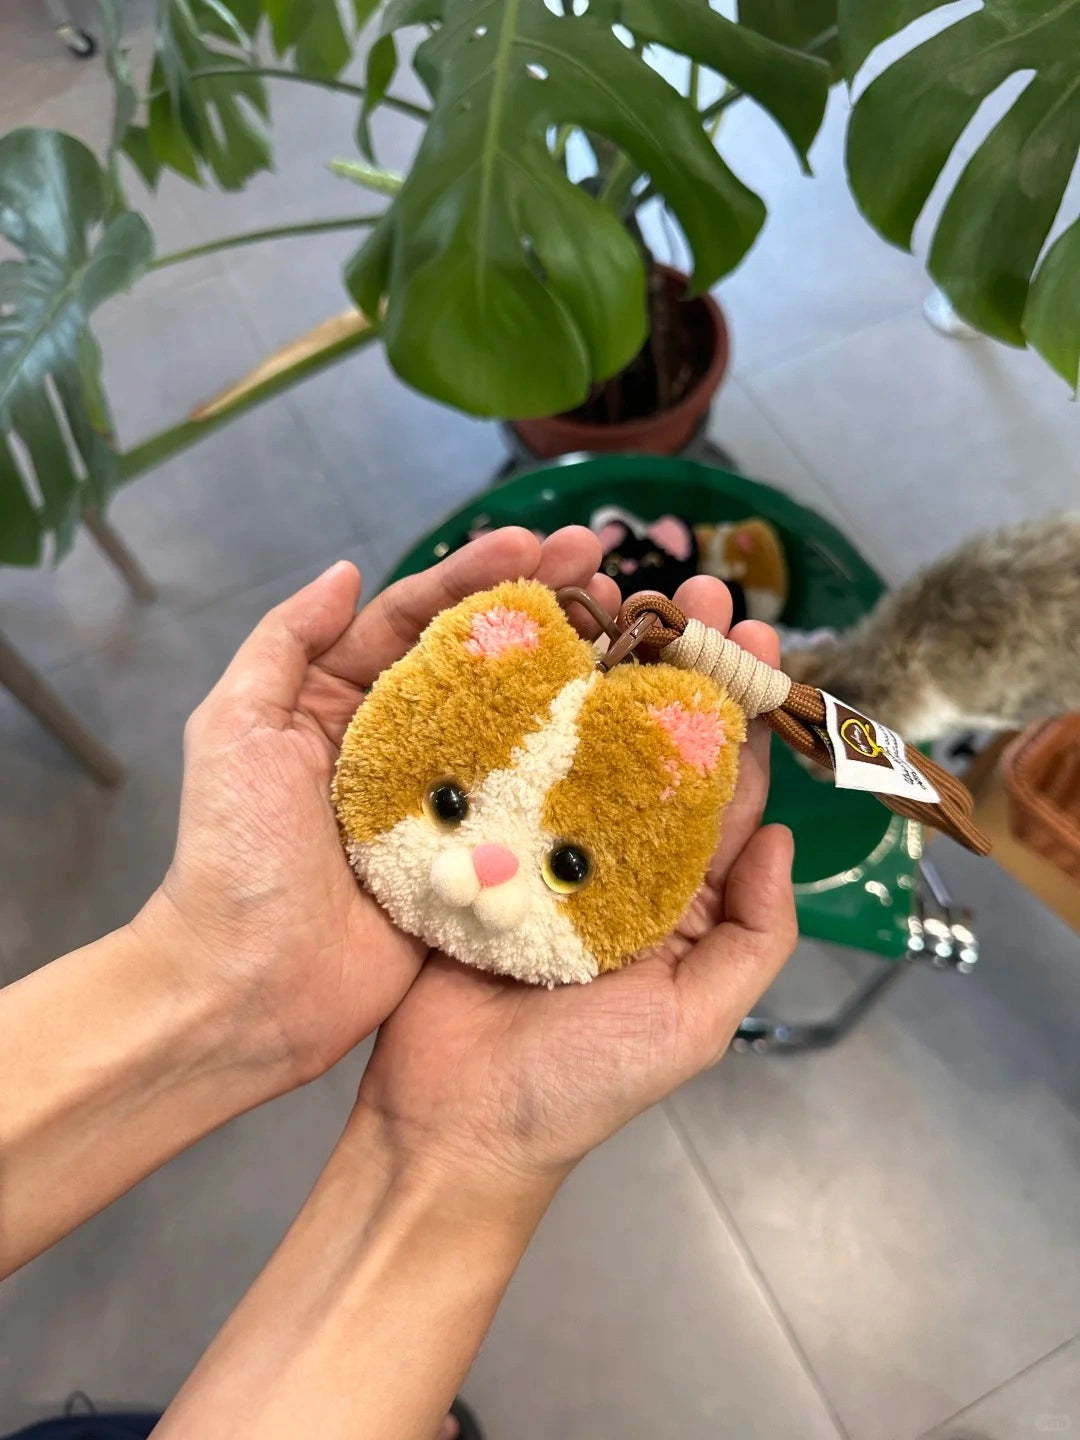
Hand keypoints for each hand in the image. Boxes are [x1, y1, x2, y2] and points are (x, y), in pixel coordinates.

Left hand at [138, 526, 617, 1088]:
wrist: (247, 986)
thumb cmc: (233, 854)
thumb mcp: (234, 730)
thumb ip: (282, 644)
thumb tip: (344, 571)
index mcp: (341, 706)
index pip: (415, 619)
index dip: (475, 577)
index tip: (538, 542)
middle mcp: (397, 747)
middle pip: (479, 662)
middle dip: (540, 609)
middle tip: (604, 569)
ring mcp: (441, 804)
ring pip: (513, 726)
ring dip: (569, 676)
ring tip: (629, 634)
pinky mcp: (470, 861)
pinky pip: (525, 806)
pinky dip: (573, 770)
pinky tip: (624, 734)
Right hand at [354, 575, 797, 1189]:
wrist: (451, 1127)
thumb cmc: (577, 1087)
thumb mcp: (695, 1023)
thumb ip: (753, 936)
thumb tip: (786, 837)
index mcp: (673, 895)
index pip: (721, 785)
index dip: (742, 710)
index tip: (758, 636)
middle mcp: (609, 859)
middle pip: (650, 740)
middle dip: (677, 662)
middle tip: (691, 587)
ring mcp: (536, 846)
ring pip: (576, 735)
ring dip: (598, 662)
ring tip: (613, 587)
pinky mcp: (471, 843)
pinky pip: (500, 764)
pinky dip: (513, 704)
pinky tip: (523, 645)